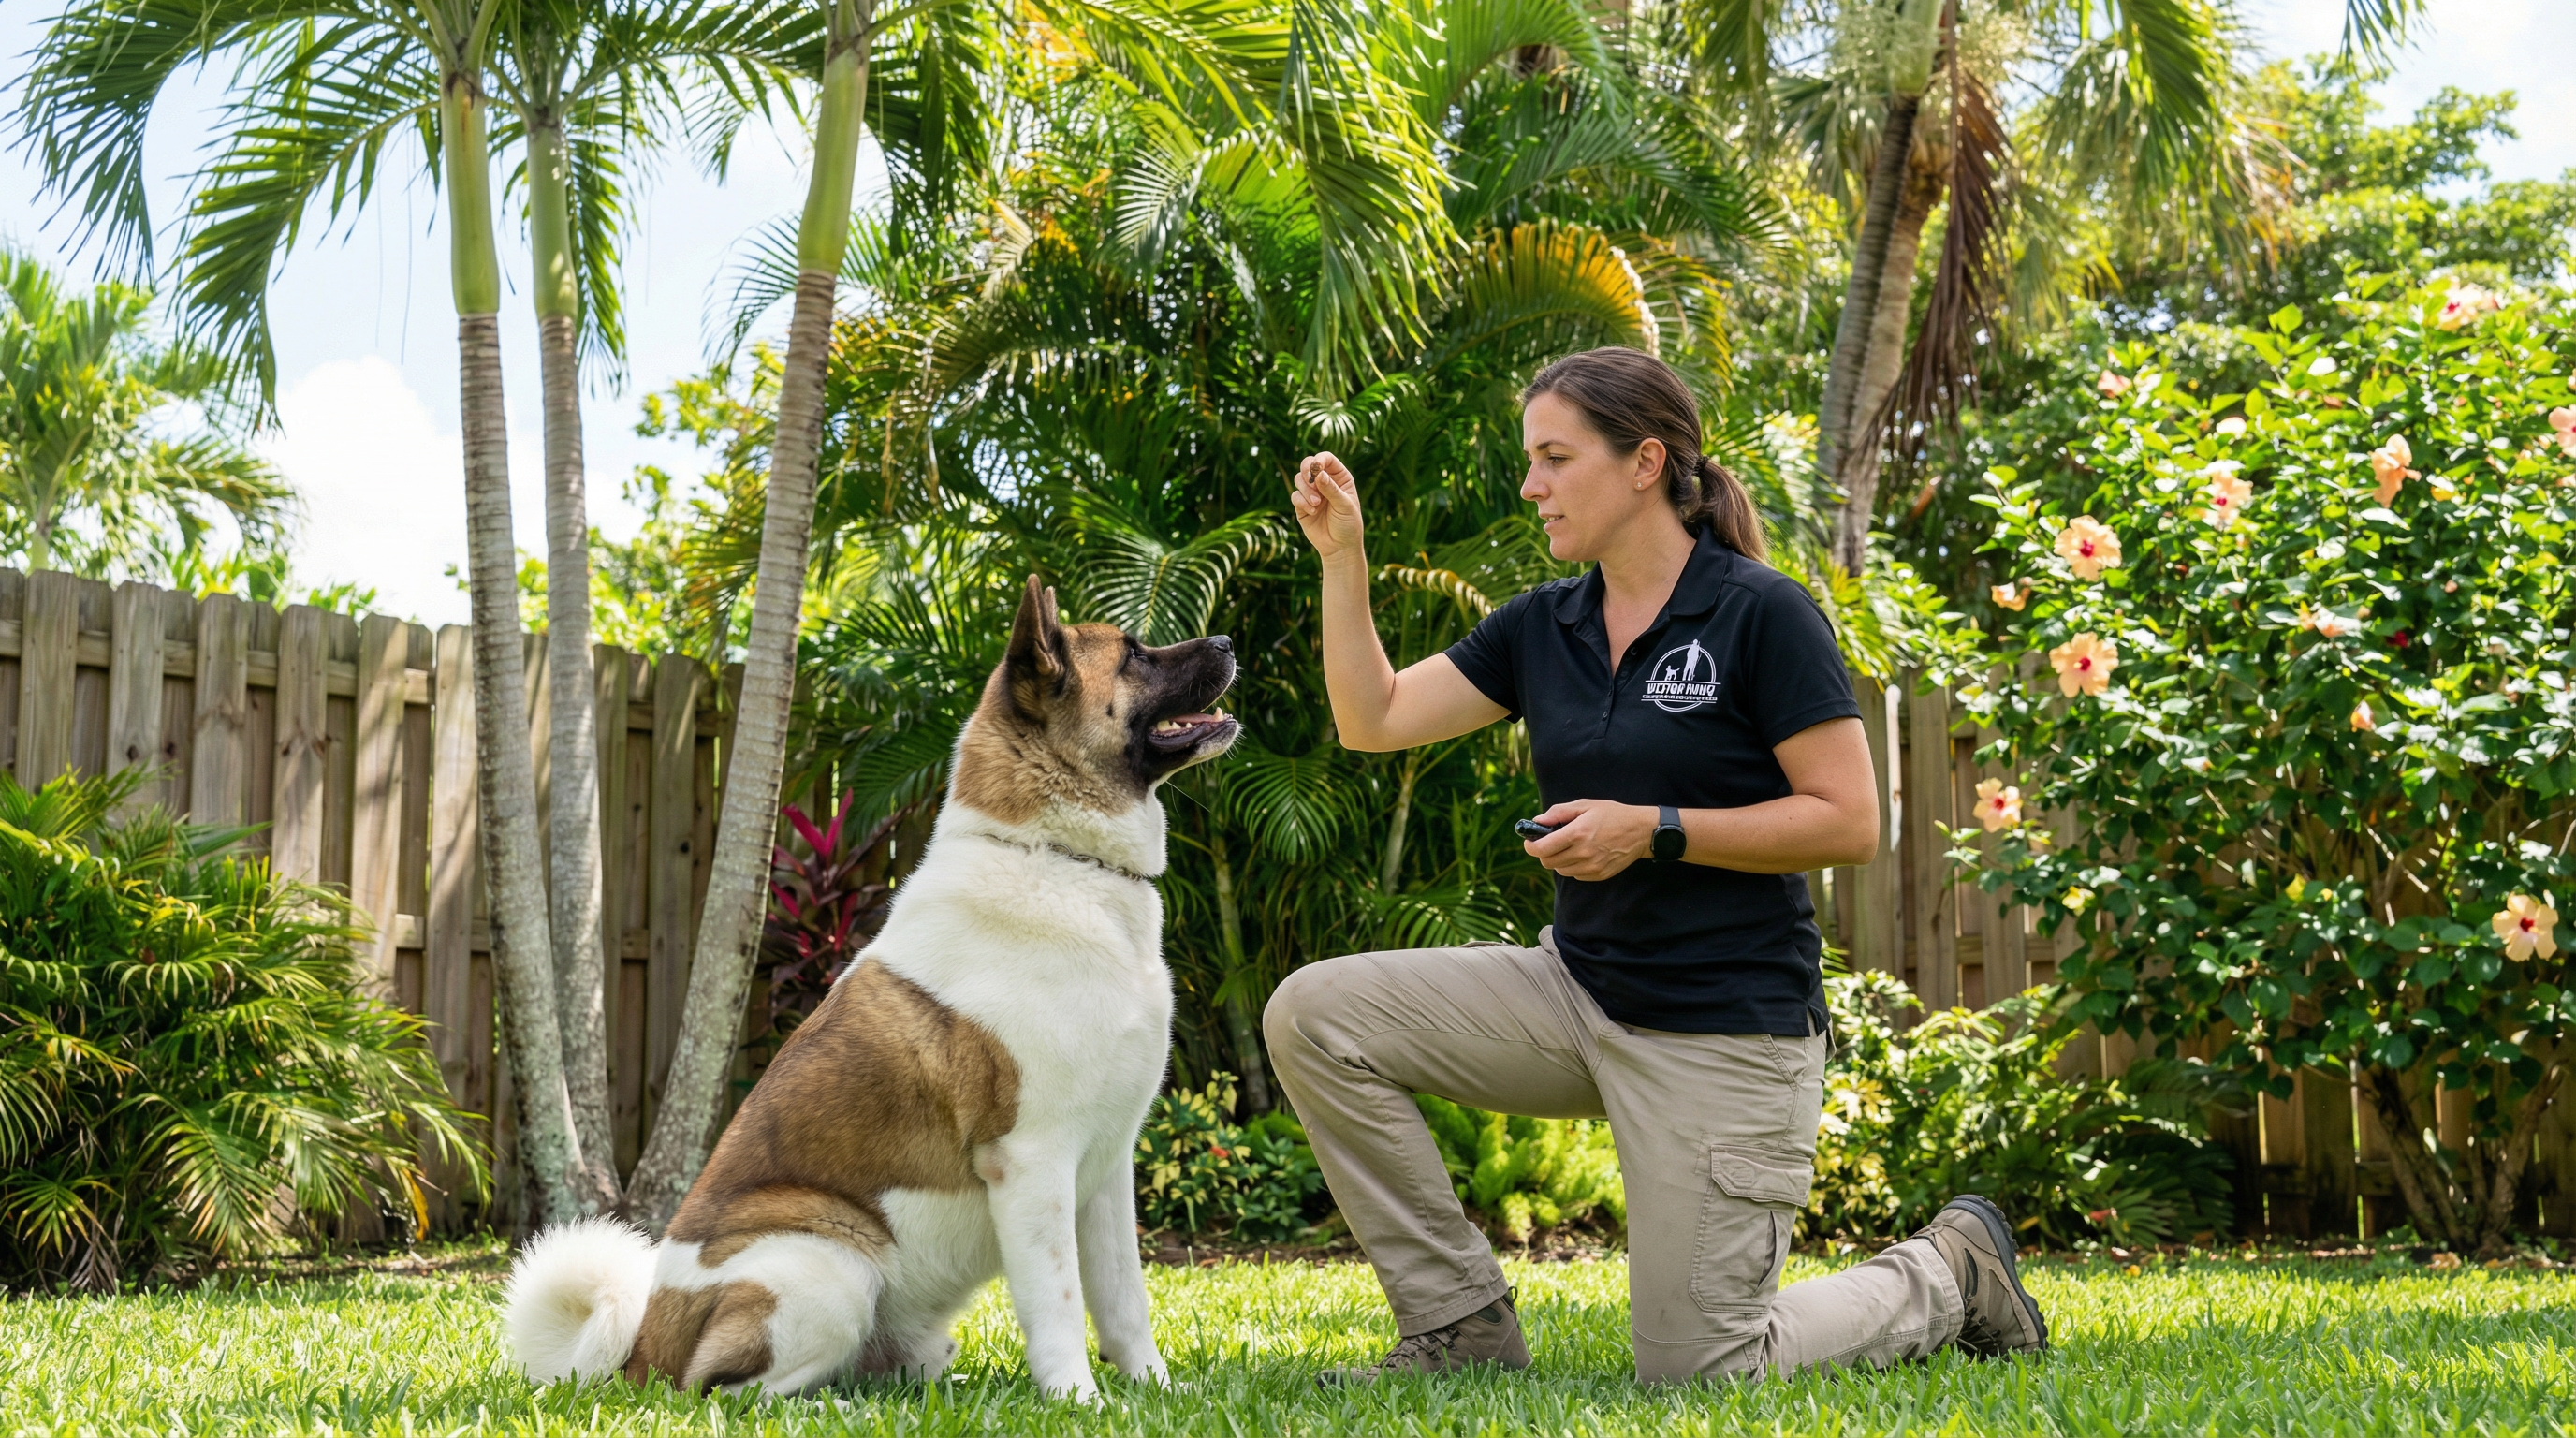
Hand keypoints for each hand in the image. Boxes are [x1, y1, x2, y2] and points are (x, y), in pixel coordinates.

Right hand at [1290, 452, 1364, 561]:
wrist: (1339, 547)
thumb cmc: (1348, 525)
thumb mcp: (1344, 506)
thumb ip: (1332, 490)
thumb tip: (1319, 474)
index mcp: (1339, 477)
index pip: (1327, 459)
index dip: (1320, 459)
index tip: (1316, 467)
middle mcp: (1324, 482)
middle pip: (1307, 464)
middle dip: (1306, 471)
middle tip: (1310, 480)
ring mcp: (1312, 493)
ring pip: (1299, 479)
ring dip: (1306, 490)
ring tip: (1316, 504)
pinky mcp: (1301, 505)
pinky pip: (1295, 496)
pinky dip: (1301, 502)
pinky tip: (1312, 512)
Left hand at [1524, 799, 1656, 880]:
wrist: (1641, 831)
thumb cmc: (1612, 814)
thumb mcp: (1585, 805)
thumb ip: (1558, 812)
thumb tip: (1537, 821)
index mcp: (1577, 833)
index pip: (1542, 849)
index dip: (1531, 846)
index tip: (1530, 841)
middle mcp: (1583, 853)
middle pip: (1548, 862)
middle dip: (1544, 852)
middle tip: (1551, 842)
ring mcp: (1591, 867)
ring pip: (1560, 870)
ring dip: (1559, 859)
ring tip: (1571, 846)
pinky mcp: (1598, 875)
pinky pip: (1575, 875)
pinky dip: (1573, 866)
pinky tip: (1584, 853)